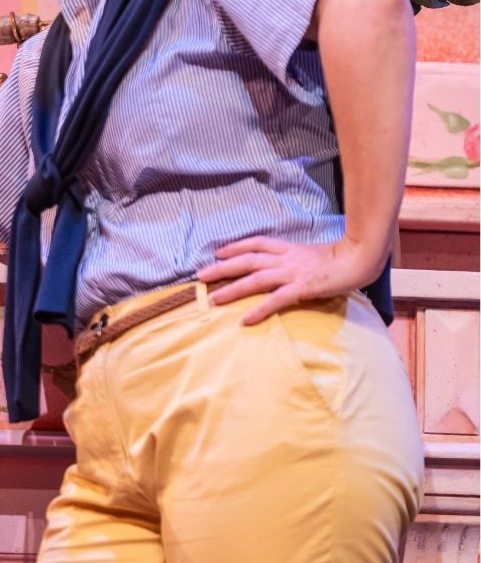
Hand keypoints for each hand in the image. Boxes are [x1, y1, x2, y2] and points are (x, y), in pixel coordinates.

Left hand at [197, 236, 384, 324]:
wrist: (361, 258)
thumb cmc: (342, 257)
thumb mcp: (312, 254)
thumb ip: (296, 258)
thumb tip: (284, 266)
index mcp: (289, 248)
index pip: (256, 243)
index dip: (235, 246)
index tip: (218, 252)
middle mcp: (286, 258)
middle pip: (247, 260)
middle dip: (222, 267)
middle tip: (200, 276)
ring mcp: (293, 272)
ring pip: (255, 279)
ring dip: (233, 289)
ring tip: (214, 299)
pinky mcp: (303, 288)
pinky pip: (276, 300)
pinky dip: (260, 310)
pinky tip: (245, 320)